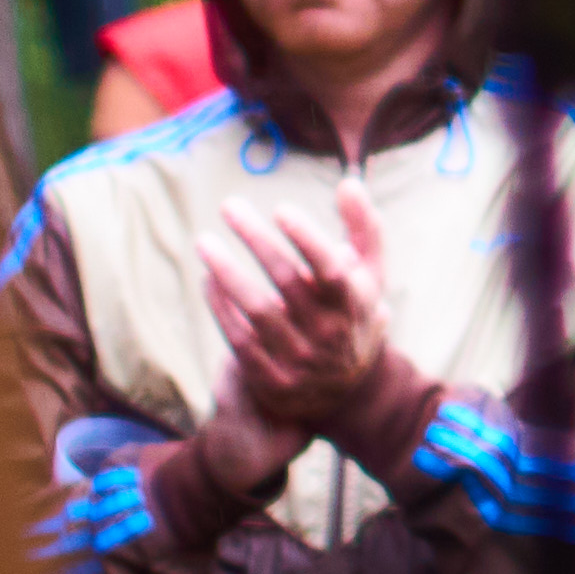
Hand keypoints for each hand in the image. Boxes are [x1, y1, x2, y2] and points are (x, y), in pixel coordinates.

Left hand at [206, 184, 393, 430]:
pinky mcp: (268, 376)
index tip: (280, 208)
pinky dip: (219, 304)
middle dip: (255, 239)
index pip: (330, 270)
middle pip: (286, 281)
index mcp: (352, 303)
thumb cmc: (352, 313)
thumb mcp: (370, 276)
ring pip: (256, 310)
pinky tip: (207, 277)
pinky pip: (236, 336)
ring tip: (204, 241)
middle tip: (228, 205)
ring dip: (227, 272)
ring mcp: (296, 358)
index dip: (306, 238)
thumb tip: (349, 182)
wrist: (346, 392)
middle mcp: (326, 332)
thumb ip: (365, 228)